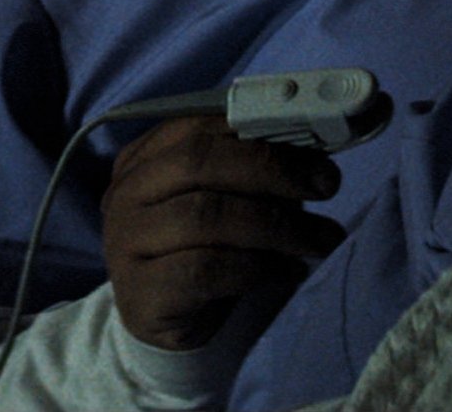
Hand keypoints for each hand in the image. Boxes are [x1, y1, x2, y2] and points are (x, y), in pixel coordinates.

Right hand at [100, 116, 345, 351]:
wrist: (163, 325)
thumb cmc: (200, 252)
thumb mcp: (221, 203)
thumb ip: (250, 174)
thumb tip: (314, 159)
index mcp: (144, 157)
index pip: (201, 125)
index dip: (263, 131)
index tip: (317, 153)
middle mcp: (127, 191)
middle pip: (198, 160)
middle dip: (272, 169)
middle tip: (326, 186)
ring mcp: (125, 241)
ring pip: (205, 216)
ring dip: (278, 225)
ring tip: (322, 239)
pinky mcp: (139, 291)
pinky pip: (205, 269)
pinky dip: (258, 267)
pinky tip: (290, 272)